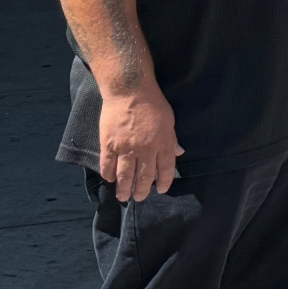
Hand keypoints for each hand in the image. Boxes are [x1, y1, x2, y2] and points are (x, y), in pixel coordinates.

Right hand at [99, 83, 183, 201]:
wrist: (129, 90)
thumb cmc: (152, 103)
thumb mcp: (169, 120)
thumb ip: (172, 139)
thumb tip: (179, 153)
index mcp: (163, 142)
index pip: (165, 169)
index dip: (163, 182)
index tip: (160, 190)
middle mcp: (145, 149)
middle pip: (144, 176)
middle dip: (142, 190)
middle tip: (139, 198)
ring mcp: (126, 148)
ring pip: (125, 176)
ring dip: (124, 189)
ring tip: (123, 197)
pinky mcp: (109, 144)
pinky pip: (108, 165)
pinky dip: (109, 175)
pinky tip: (110, 180)